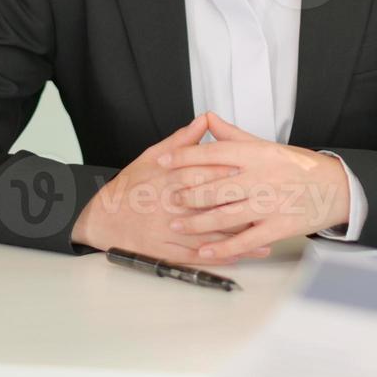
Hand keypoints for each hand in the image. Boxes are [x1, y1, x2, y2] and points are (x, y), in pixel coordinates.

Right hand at [69, 115, 268, 263]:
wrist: (104, 218)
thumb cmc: (129, 187)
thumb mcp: (151, 156)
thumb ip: (181, 140)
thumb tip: (204, 120)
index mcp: (171, 178)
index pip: (207, 173)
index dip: (234, 173)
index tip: (258, 171)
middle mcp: (173, 204)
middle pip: (214, 204)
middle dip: (244, 205)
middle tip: (272, 205)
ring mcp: (171, 229)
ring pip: (211, 233)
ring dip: (240, 236)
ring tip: (266, 237)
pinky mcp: (168, 250)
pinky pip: (198, 254)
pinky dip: (220, 255)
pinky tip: (240, 255)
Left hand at [157, 114, 351, 262]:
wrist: (337, 187)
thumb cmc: (299, 166)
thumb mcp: (266, 145)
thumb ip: (233, 135)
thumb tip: (206, 119)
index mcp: (256, 154)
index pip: (213, 152)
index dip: (184, 157)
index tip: (163, 162)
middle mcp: (261, 178)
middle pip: (214, 186)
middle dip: (185, 194)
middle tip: (166, 198)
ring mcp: (269, 204)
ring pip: (225, 215)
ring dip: (197, 222)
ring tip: (176, 224)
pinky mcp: (278, 228)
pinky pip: (245, 241)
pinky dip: (222, 248)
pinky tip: (204, 251)